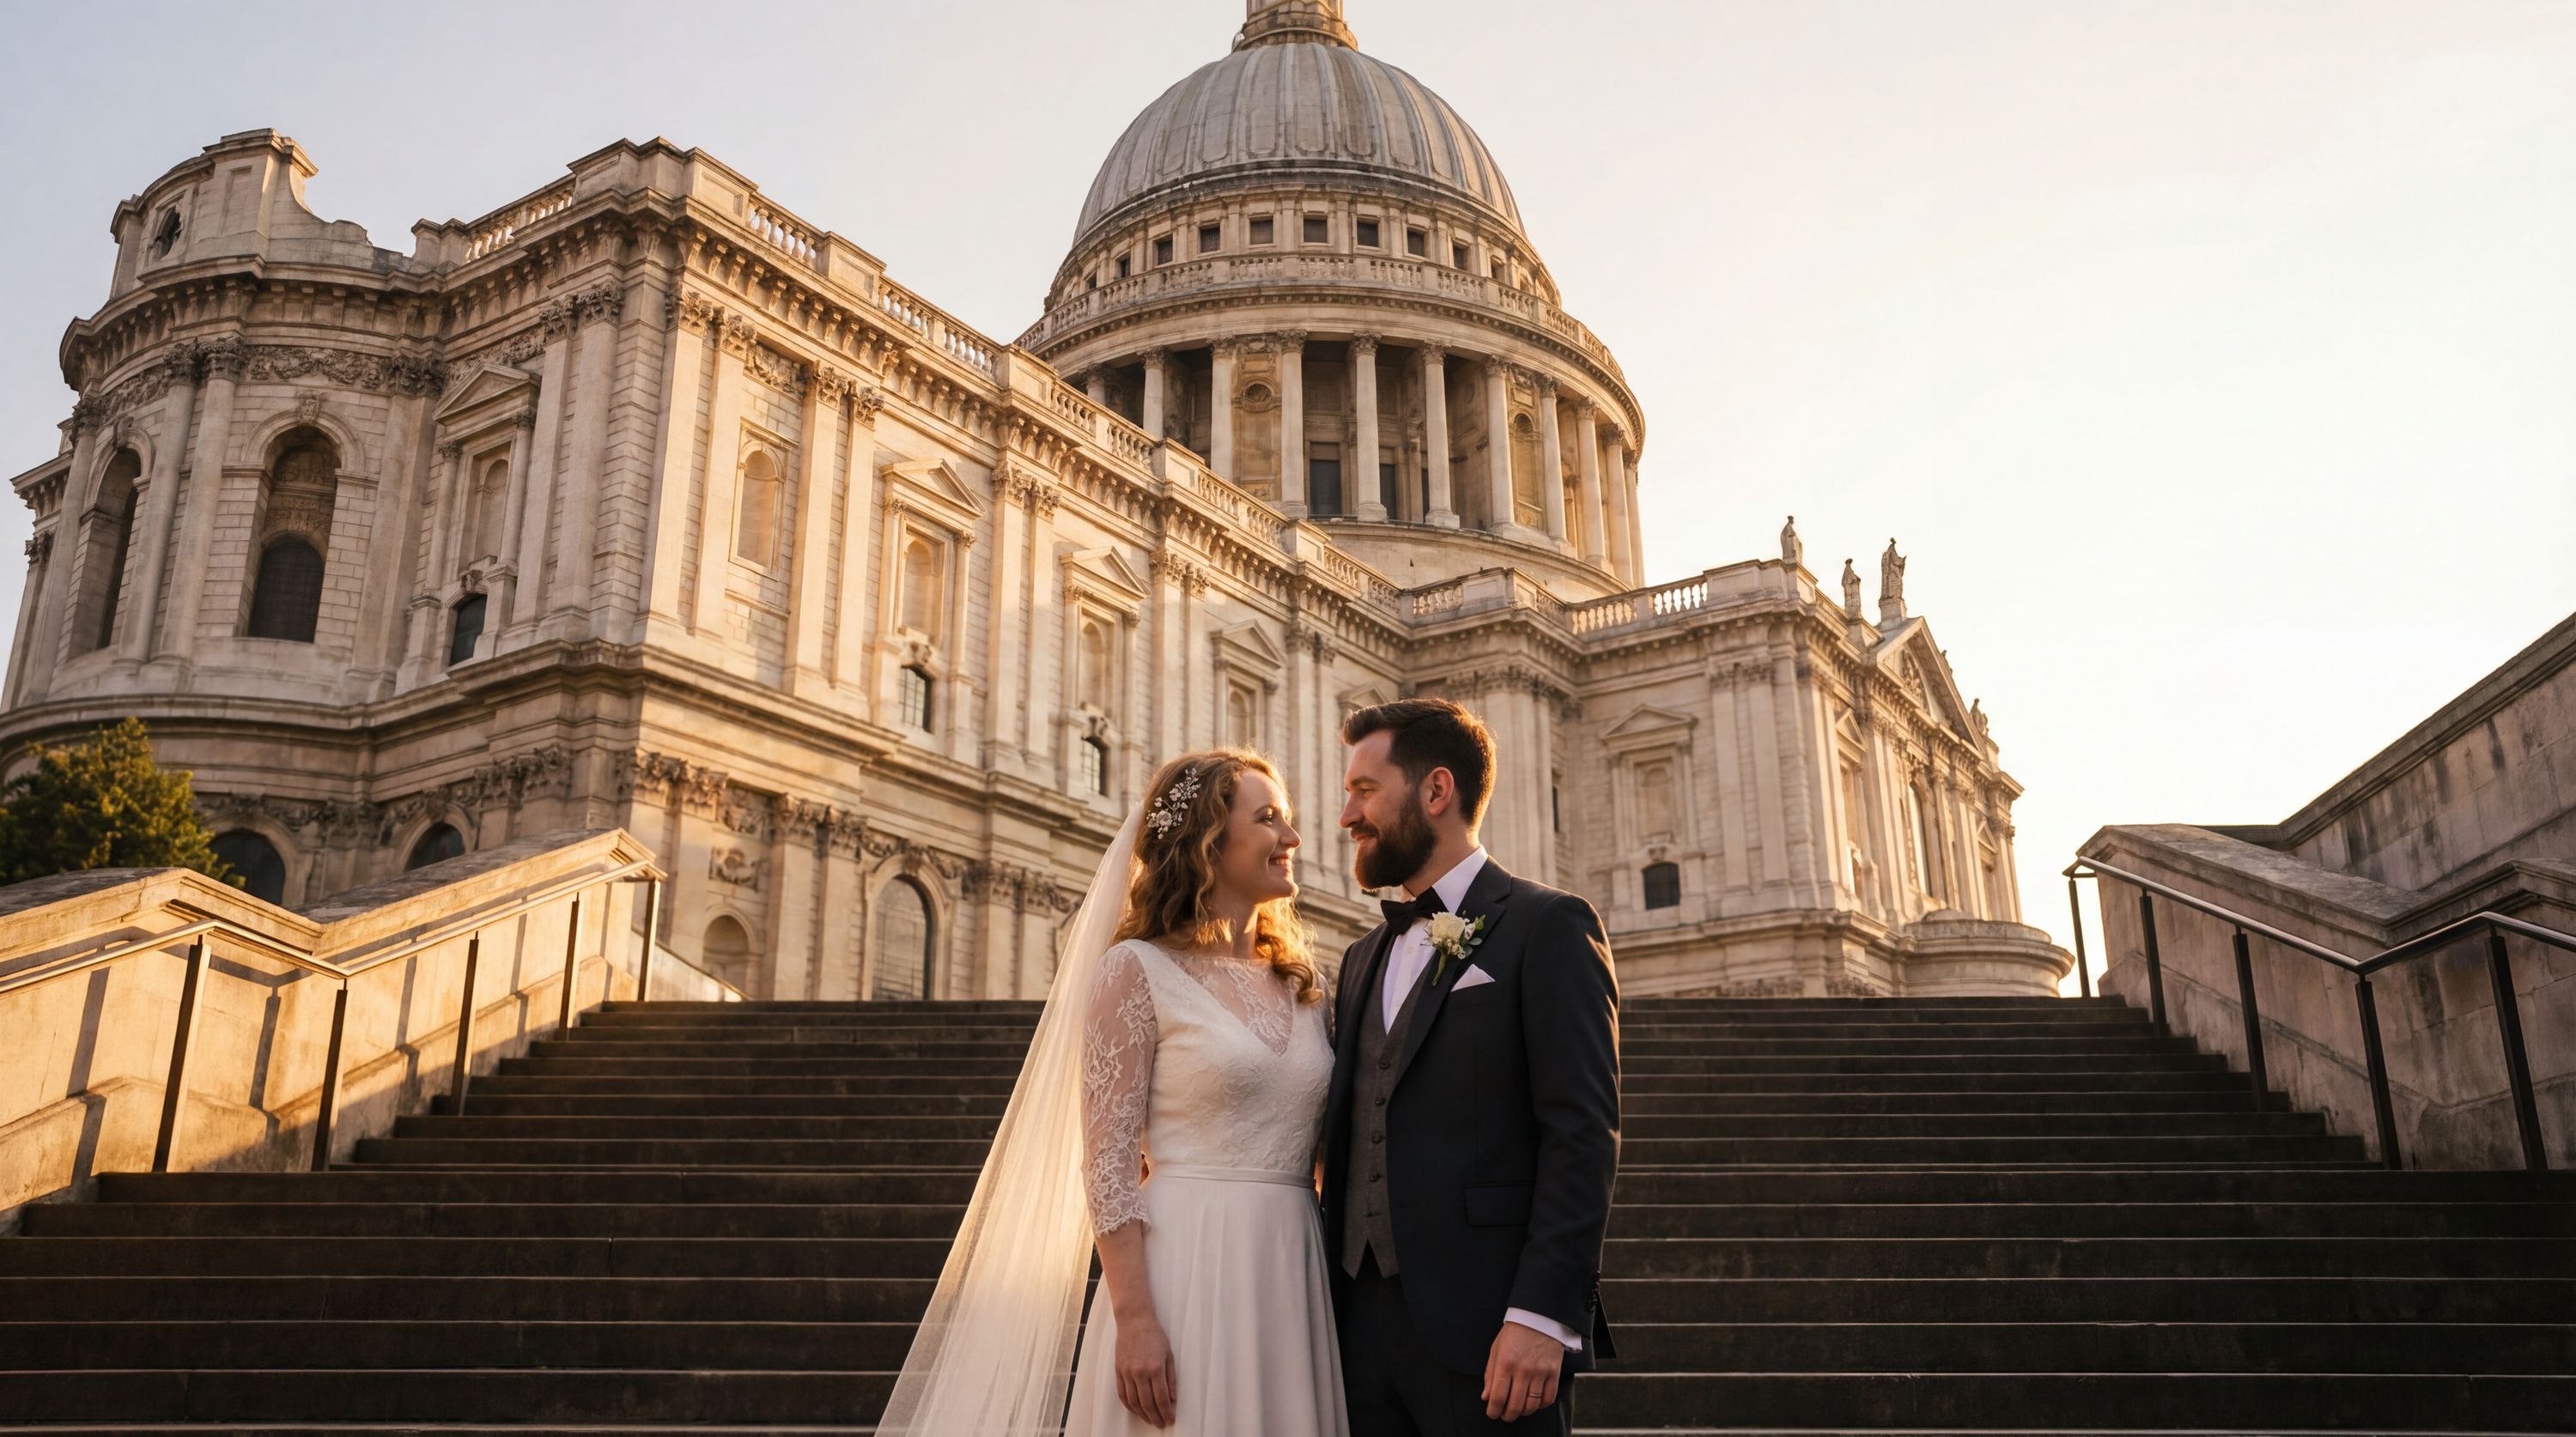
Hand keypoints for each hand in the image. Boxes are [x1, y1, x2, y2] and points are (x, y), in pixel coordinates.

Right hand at [1114, 1311, 1177, 1427]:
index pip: (1161, 1398)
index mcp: (1155, 1368)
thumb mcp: (1169, 1354)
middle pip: (1147, 1403)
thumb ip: (1171, 1378)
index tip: (1170, 1419)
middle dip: (1156, 1417)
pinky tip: (1136, 1410)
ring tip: (1150, 1420)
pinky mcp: (1118, 1371)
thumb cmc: (1154, 1335)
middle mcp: (1140, 1372)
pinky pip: (1122, 1394)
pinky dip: (1129, 1406)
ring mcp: (1127, 1372)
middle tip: (1161, 1424)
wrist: (1134, 1320)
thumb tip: (1172, 1399)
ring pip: (1133, 1402)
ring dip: (1142, 1414)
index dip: (1166, 1412)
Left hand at [1482, 1319, 1562, 1421]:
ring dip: (1523, 1412)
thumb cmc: (1514, 1332)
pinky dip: (1540, 1405)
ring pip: (1531, 1405)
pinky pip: (1548, 1398)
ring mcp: (1540, 1372)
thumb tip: (1486, 1397)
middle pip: (1515, 1405)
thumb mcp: (1496, 1349)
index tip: (1492, 1413)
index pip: (1497, 1397)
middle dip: (1507, 1415)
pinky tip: (1534, 1403)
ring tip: (1518, 1410)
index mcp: (1505, 1363)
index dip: (1493, 1411)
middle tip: (1505, 1415)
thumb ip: (1490, 1374)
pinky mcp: (1554, 1372)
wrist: (1538, 1316)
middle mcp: (1522, 1370)